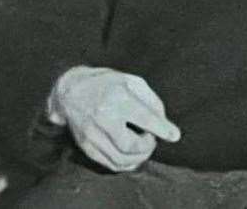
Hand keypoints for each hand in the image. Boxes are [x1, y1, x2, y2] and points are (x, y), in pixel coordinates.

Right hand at [47, 66, 180, 171]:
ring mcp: (91, 134)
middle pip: (130, 145)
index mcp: (117, 98)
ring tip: (144, 147)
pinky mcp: (85, 146)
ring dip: (138, 158)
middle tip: (153, 139)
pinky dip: (125, 164)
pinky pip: (108, 164)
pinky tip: (133, 156)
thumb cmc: (107, 83)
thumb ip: (151, 101)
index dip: (162, 129)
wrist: (71, 91)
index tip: (175, 135)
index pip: (144, 118)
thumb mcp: (132, 81)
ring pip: (119, 159)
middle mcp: (103, 118)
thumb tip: (163, 122)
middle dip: (148, 147)